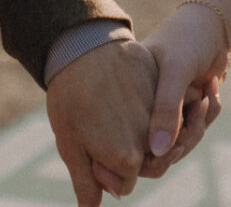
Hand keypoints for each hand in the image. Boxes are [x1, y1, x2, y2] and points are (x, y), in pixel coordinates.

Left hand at [44, 38, 155, 203]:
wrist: (78, 47)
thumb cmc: (68, 99)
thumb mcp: (70, 145)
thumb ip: (86, 184)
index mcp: (127, 157)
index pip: (125, 182)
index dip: (104, 172)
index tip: (88, 149)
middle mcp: (150, 137)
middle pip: (144, 160)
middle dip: (124, 153)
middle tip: (100, 128)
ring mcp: (159, 108)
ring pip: (154, 132)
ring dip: (138, 128)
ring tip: (112, 109)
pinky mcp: (161, 85)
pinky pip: (161, 102)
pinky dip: (147, 102)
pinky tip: (124, 89)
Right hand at [143, 3, 230, 165]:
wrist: (212, 26)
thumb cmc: (187, 40)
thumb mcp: (175, 71)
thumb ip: (166, 109)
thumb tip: (158, 154)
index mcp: (130, 97)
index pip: (136, 141)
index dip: (158, 145)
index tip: (181, 130)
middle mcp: (143, 107)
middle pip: (162, 146)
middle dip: (188, 132)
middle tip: (200, 105)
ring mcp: (164, 109)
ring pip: (182, 139)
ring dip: (201, 121)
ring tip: (208, 94)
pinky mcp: (183, 109)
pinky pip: (197, 126)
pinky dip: (210, 112)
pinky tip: (212, 88)